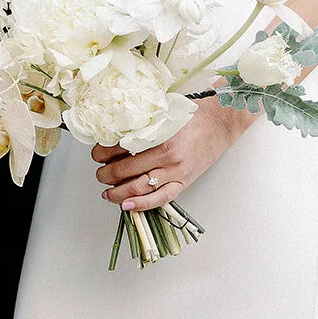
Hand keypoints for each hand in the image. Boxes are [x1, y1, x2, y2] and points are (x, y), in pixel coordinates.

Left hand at [93, 99, 248, 212]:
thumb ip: (141, 123)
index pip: (121, 148)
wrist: (220, 124)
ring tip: (107, 192)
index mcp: (160, 136)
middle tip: (99, 173)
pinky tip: (126, 206)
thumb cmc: (192, 116)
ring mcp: (176, 172)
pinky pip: (160, 199)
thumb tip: (114, 131)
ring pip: (139, 187)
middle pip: (126, 170)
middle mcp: (167, 156)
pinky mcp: (183, 182)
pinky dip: (141, 205)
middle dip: (106, 174)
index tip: (97, 153)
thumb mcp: (163, 113)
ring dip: (118, 192)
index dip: (104, 153)